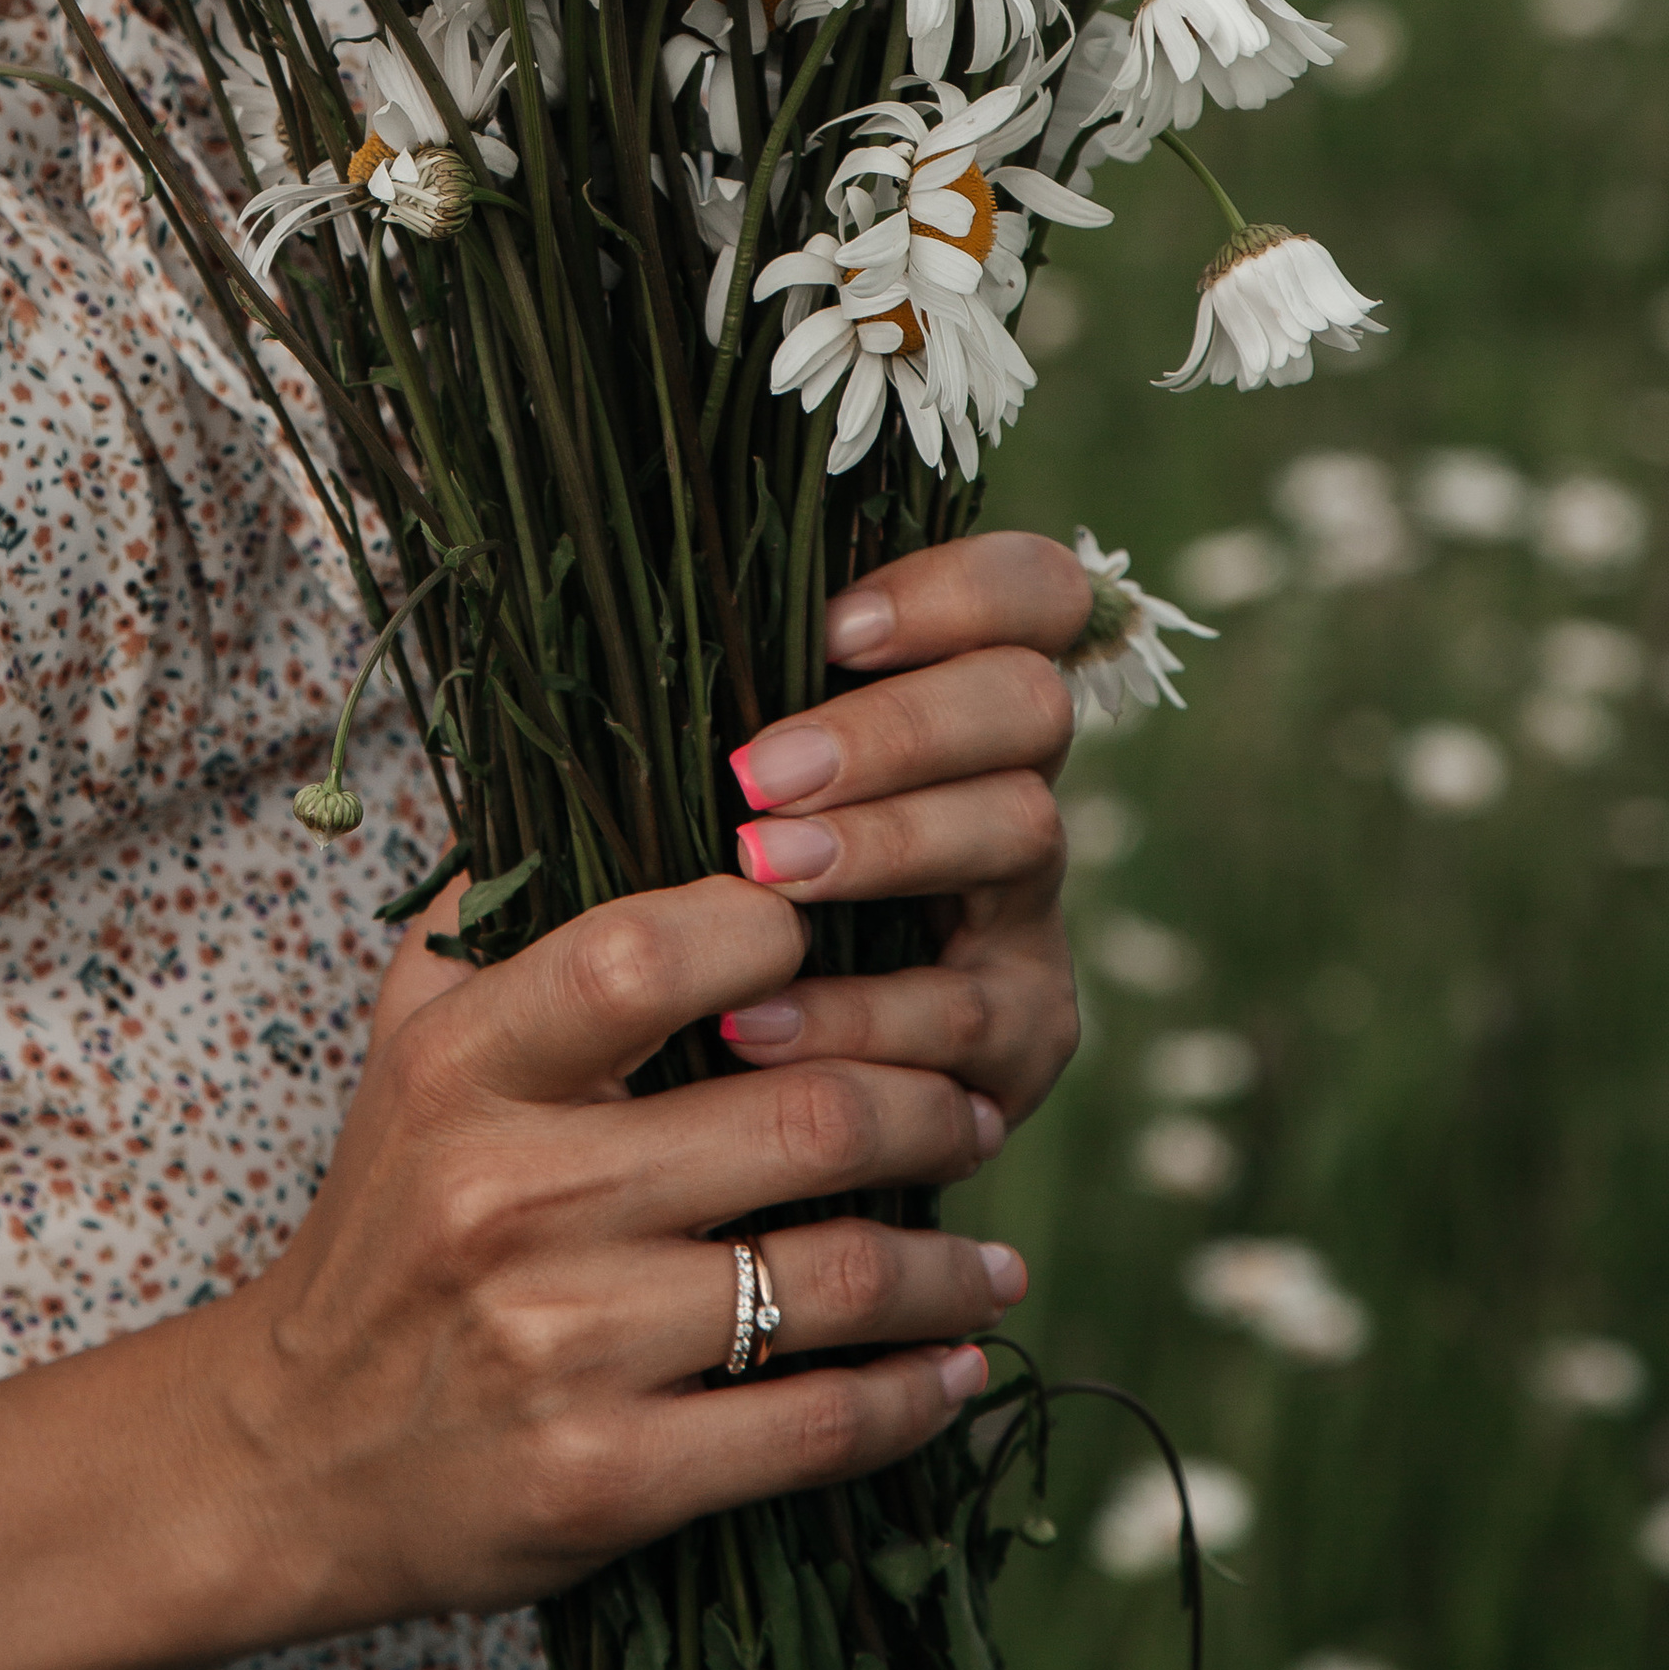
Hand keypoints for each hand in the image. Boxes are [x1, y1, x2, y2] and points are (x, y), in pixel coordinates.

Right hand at [236, 875, 1028, 1632]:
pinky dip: (913, 1394)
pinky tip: (953, 1365)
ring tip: (988, 1255)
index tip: (849, 937)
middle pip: (794, 1118)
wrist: (289, 1460)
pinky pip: (814, 1427)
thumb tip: (607, 774)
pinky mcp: (605, 1480)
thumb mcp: (404, 1047)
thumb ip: (497, 917)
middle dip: (923, 1108)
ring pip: (832, 1277)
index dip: (777, 927)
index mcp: (463, 1068)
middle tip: (974, 1108)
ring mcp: (560, 1344)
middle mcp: (509, 1195)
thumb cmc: (385, 1222)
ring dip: (944, 1265)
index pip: (647, 952)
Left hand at [719, 532, 1091, 1130]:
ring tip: (763, 872)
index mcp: (954, 696)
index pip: (1034, 590)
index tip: (833, 627)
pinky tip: (753, 1022)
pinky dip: (857, 1014)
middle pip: (1032, 700)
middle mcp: (1014, 783)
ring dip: (889, 842)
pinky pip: (970, 1012)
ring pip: (1026, 828)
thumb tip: (634, 585)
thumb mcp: (710, 773)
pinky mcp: (1026, 1032)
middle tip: (761, 772)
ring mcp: (1030, 908)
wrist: (710, 1084)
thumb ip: (717, 693)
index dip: (962, 590)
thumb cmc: (695, 872)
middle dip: (899, 726)